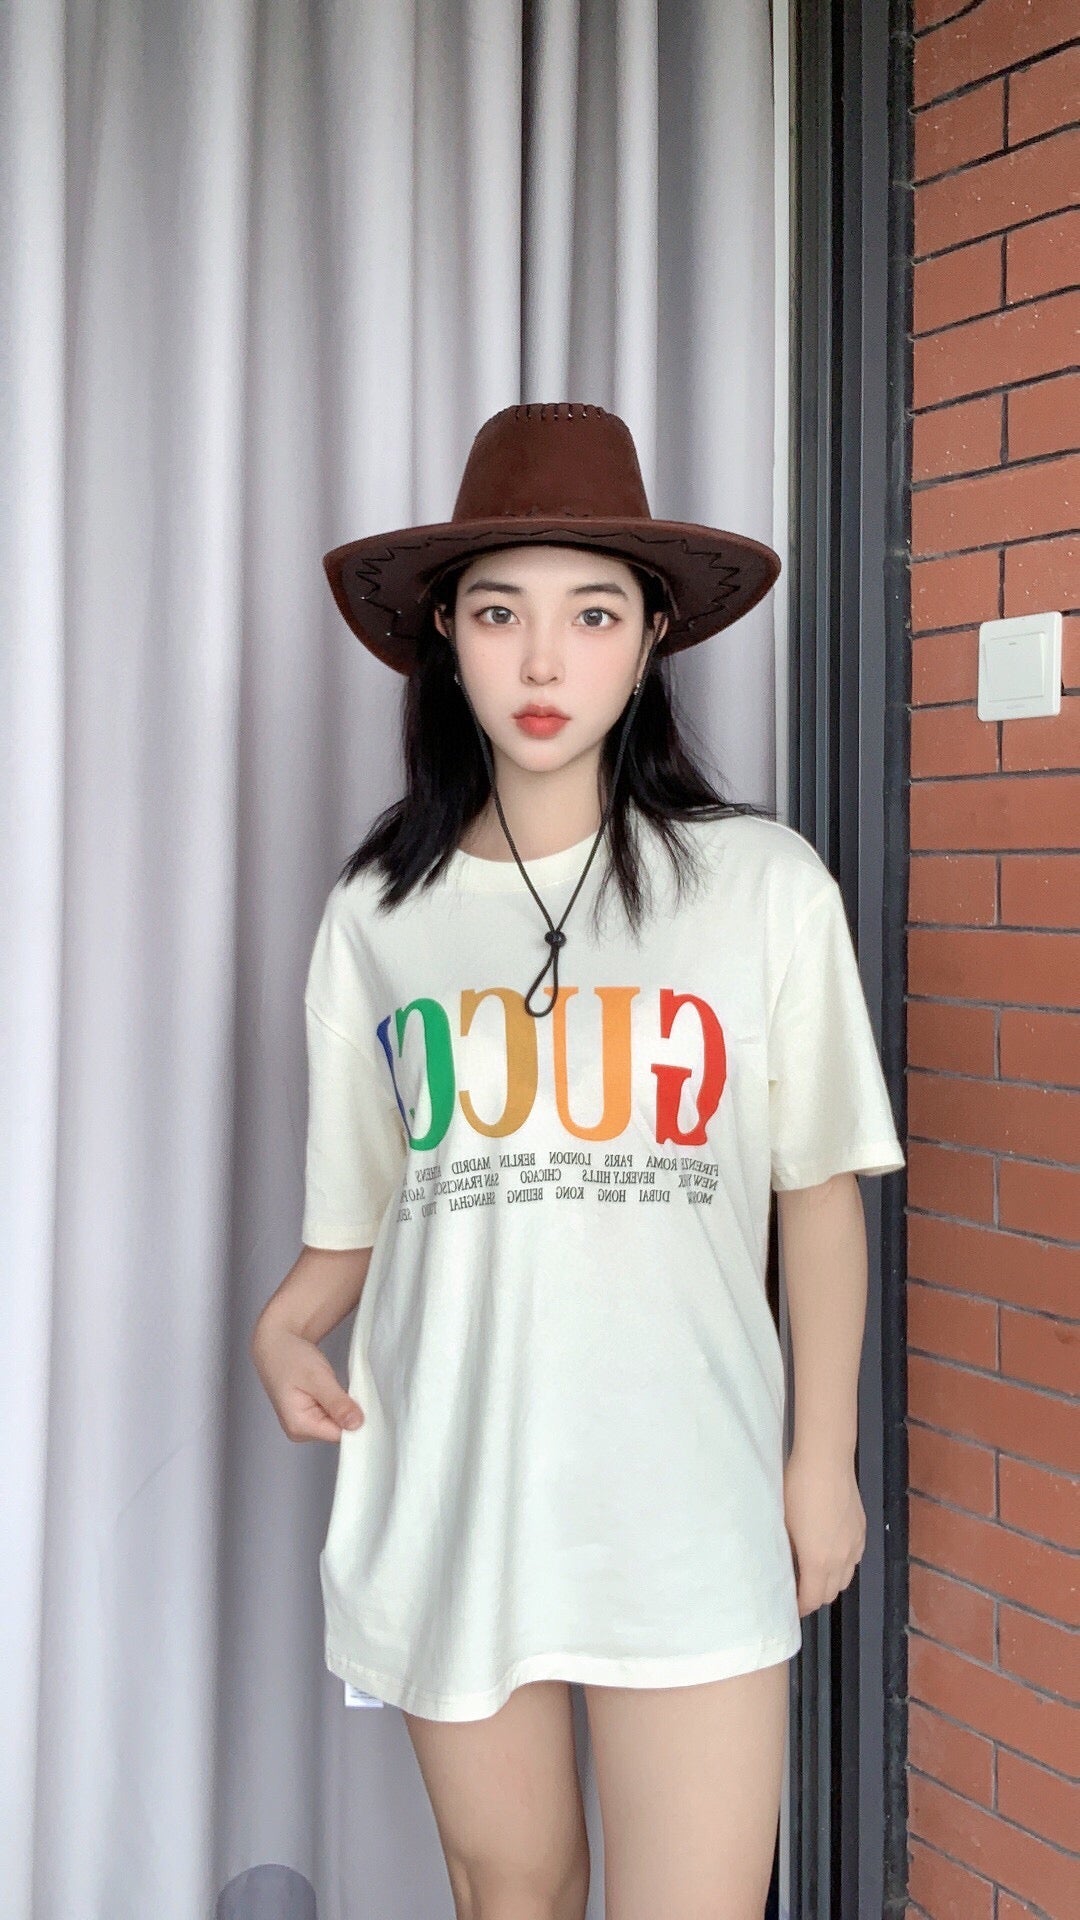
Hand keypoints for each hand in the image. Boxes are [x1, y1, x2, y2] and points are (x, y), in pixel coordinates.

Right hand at [250, 1318, 364, 1442]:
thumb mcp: (317, 1377)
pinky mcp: (309, 1417)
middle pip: (339, 1431)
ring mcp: (304, 1425)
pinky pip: (333, 1416)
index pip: (338, 1435)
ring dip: (344, 1406)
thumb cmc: (291, 1357)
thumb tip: (357, 1425)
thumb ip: (337, 1403)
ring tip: (335, 1387)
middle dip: (349, 1412)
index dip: (356, 1421)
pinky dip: (338, 1403)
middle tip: (347, 1389)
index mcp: (299, 1426)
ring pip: (338, 1423)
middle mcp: (300, 1432)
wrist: (276, 1345)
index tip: (365, 1404)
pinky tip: (333, 1390)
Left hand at [782, 1445, 866, 1615]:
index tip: (789, 1606)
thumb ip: (789, 1552)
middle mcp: (842, 1559)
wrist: (826, 1461)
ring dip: (830, 1582)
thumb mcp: (784, 1524)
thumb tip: (787, 1567)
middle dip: (815, 1597)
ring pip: (846, 1578)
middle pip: (831, 1593)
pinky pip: (854, 1559)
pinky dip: (843, 1565)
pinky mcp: (862, 1530)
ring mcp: (855, 1544)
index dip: (800, 1607)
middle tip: (798, 1588)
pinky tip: (830, 1551)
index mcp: (819, 1562)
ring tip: (813, 1572)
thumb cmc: (797, 1489)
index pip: (812, 1599)